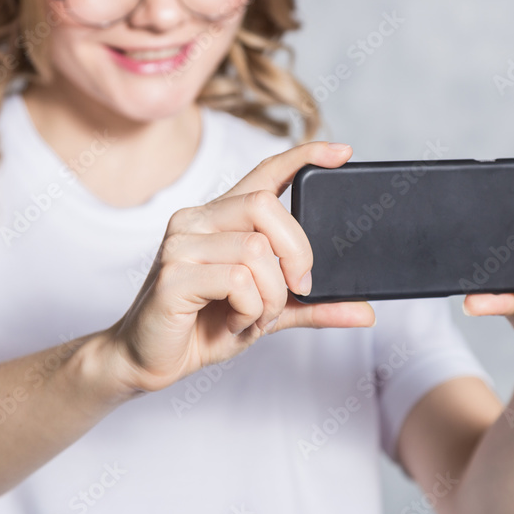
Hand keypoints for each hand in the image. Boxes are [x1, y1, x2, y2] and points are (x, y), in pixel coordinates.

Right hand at [109, 141, 375, 391]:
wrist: (148, 361)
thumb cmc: (202, 328)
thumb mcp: (267, 312)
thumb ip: (311, 306)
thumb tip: (365, 313)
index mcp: (219, 218)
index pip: (265, 172)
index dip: (304, 157)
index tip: (342, 152)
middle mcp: (196, 219)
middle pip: (267, 206)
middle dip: (298, 253)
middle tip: (300, 289)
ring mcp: (181, 244)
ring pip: (257, 251)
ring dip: (271, 295)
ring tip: (252, 316)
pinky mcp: (173, 274)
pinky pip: (237, 280)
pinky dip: (249, 309)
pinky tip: (233, 322)